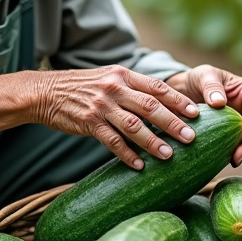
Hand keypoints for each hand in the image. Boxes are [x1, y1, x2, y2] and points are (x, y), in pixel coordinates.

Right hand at [31, 65, 200, 169]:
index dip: (177, 100)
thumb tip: (162, 104)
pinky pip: (112, 141)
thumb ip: (132, 87)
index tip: (196, 113)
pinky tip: (138, 166)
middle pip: (150, 106)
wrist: (46, 92)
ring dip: (153, 142)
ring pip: (133, 126)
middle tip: (191, 138)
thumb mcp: (109, 78)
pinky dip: (127, 154)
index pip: (156, 87)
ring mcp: (101, 106)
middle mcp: (114, 88)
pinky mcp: (88, 123)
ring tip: (169, 155)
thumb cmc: (82, 88)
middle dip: (173, 123)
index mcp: (123, 75)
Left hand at [166, 65, 241, 165]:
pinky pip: (239, 146)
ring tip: (234, 161)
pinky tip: (228, 161)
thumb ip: (211, 86)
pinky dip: (236, 154)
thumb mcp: (203, 76)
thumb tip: (219, 103)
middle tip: (238, 157)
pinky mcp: (233, 133)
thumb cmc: (198, 79)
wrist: (186, 89)